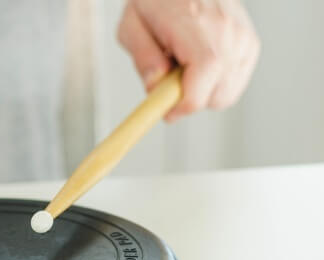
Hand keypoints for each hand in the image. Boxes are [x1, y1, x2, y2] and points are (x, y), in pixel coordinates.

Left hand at [117, 0, 259, 121]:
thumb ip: (142, 57)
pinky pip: (234, 83)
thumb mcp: (132, 24)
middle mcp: (229, 33)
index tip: (165, 112)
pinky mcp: (251, 44)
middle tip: (168, 81)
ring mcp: (244, 38)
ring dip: (202, 93)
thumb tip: (155, 86)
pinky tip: (198, 64)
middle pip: (217, 96)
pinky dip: (215, 84)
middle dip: (189, 100)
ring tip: (183, 66)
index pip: (201, 82)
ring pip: (227, 94)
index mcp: (197, 26)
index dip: (182, 106)